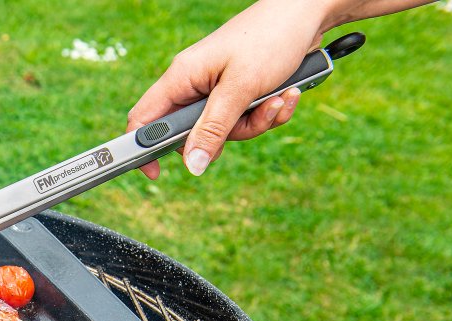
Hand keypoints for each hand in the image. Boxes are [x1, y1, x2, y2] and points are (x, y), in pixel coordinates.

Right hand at [128, 0, 330, 177]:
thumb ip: (213, 129)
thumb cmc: (270, 38)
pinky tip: (286, 94)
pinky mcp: (238, 92)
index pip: (144, 119)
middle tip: (250, 119)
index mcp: (181, 77)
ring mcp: (216, 90)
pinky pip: (244, 120)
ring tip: (279, 98)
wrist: (307, 13)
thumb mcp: (240, 88)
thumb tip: (192, 165)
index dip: (144, 149)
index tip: (156, 173)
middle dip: (227, 136)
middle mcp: (194, 85)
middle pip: (193, 134)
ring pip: (224, 131)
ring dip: (256, 122)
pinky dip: (267, 113)